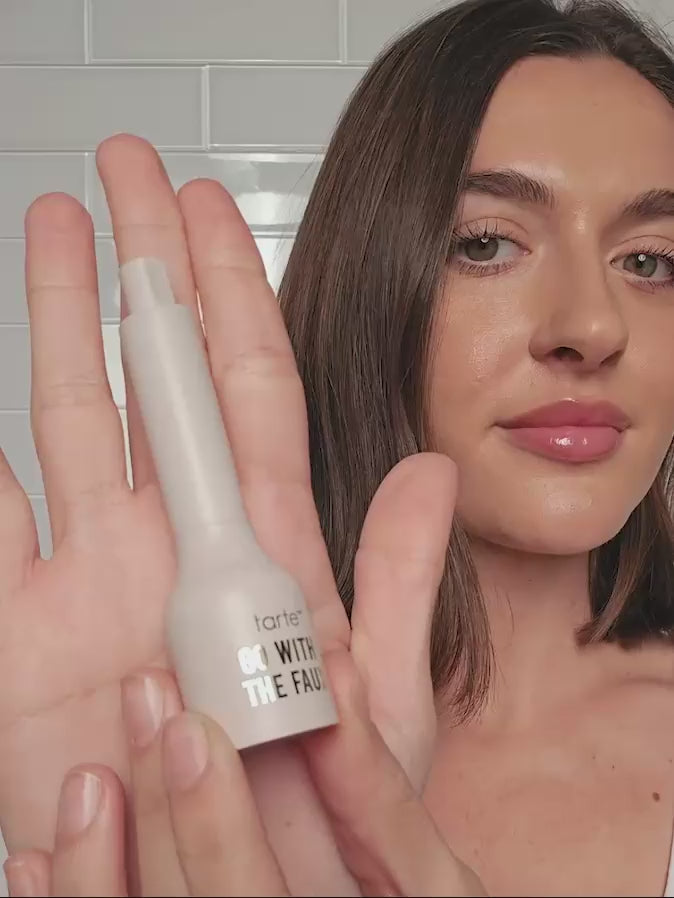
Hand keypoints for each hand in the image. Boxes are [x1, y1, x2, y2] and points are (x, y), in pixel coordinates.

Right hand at [0, 134, 455, 893]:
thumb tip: (435, 472)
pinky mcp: (21, 630)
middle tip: (127, 174)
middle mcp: (172, 538)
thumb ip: (399, 582)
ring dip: (59, 319)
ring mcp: (92, 573)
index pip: (244, 383)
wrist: (223, 884)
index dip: (229, 290)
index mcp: (260, 543)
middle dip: (141, 267)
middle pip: (156, 370)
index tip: (208, 209)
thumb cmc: (308, 808)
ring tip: (53, 225)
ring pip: (72, 413)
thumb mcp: (377, 695)